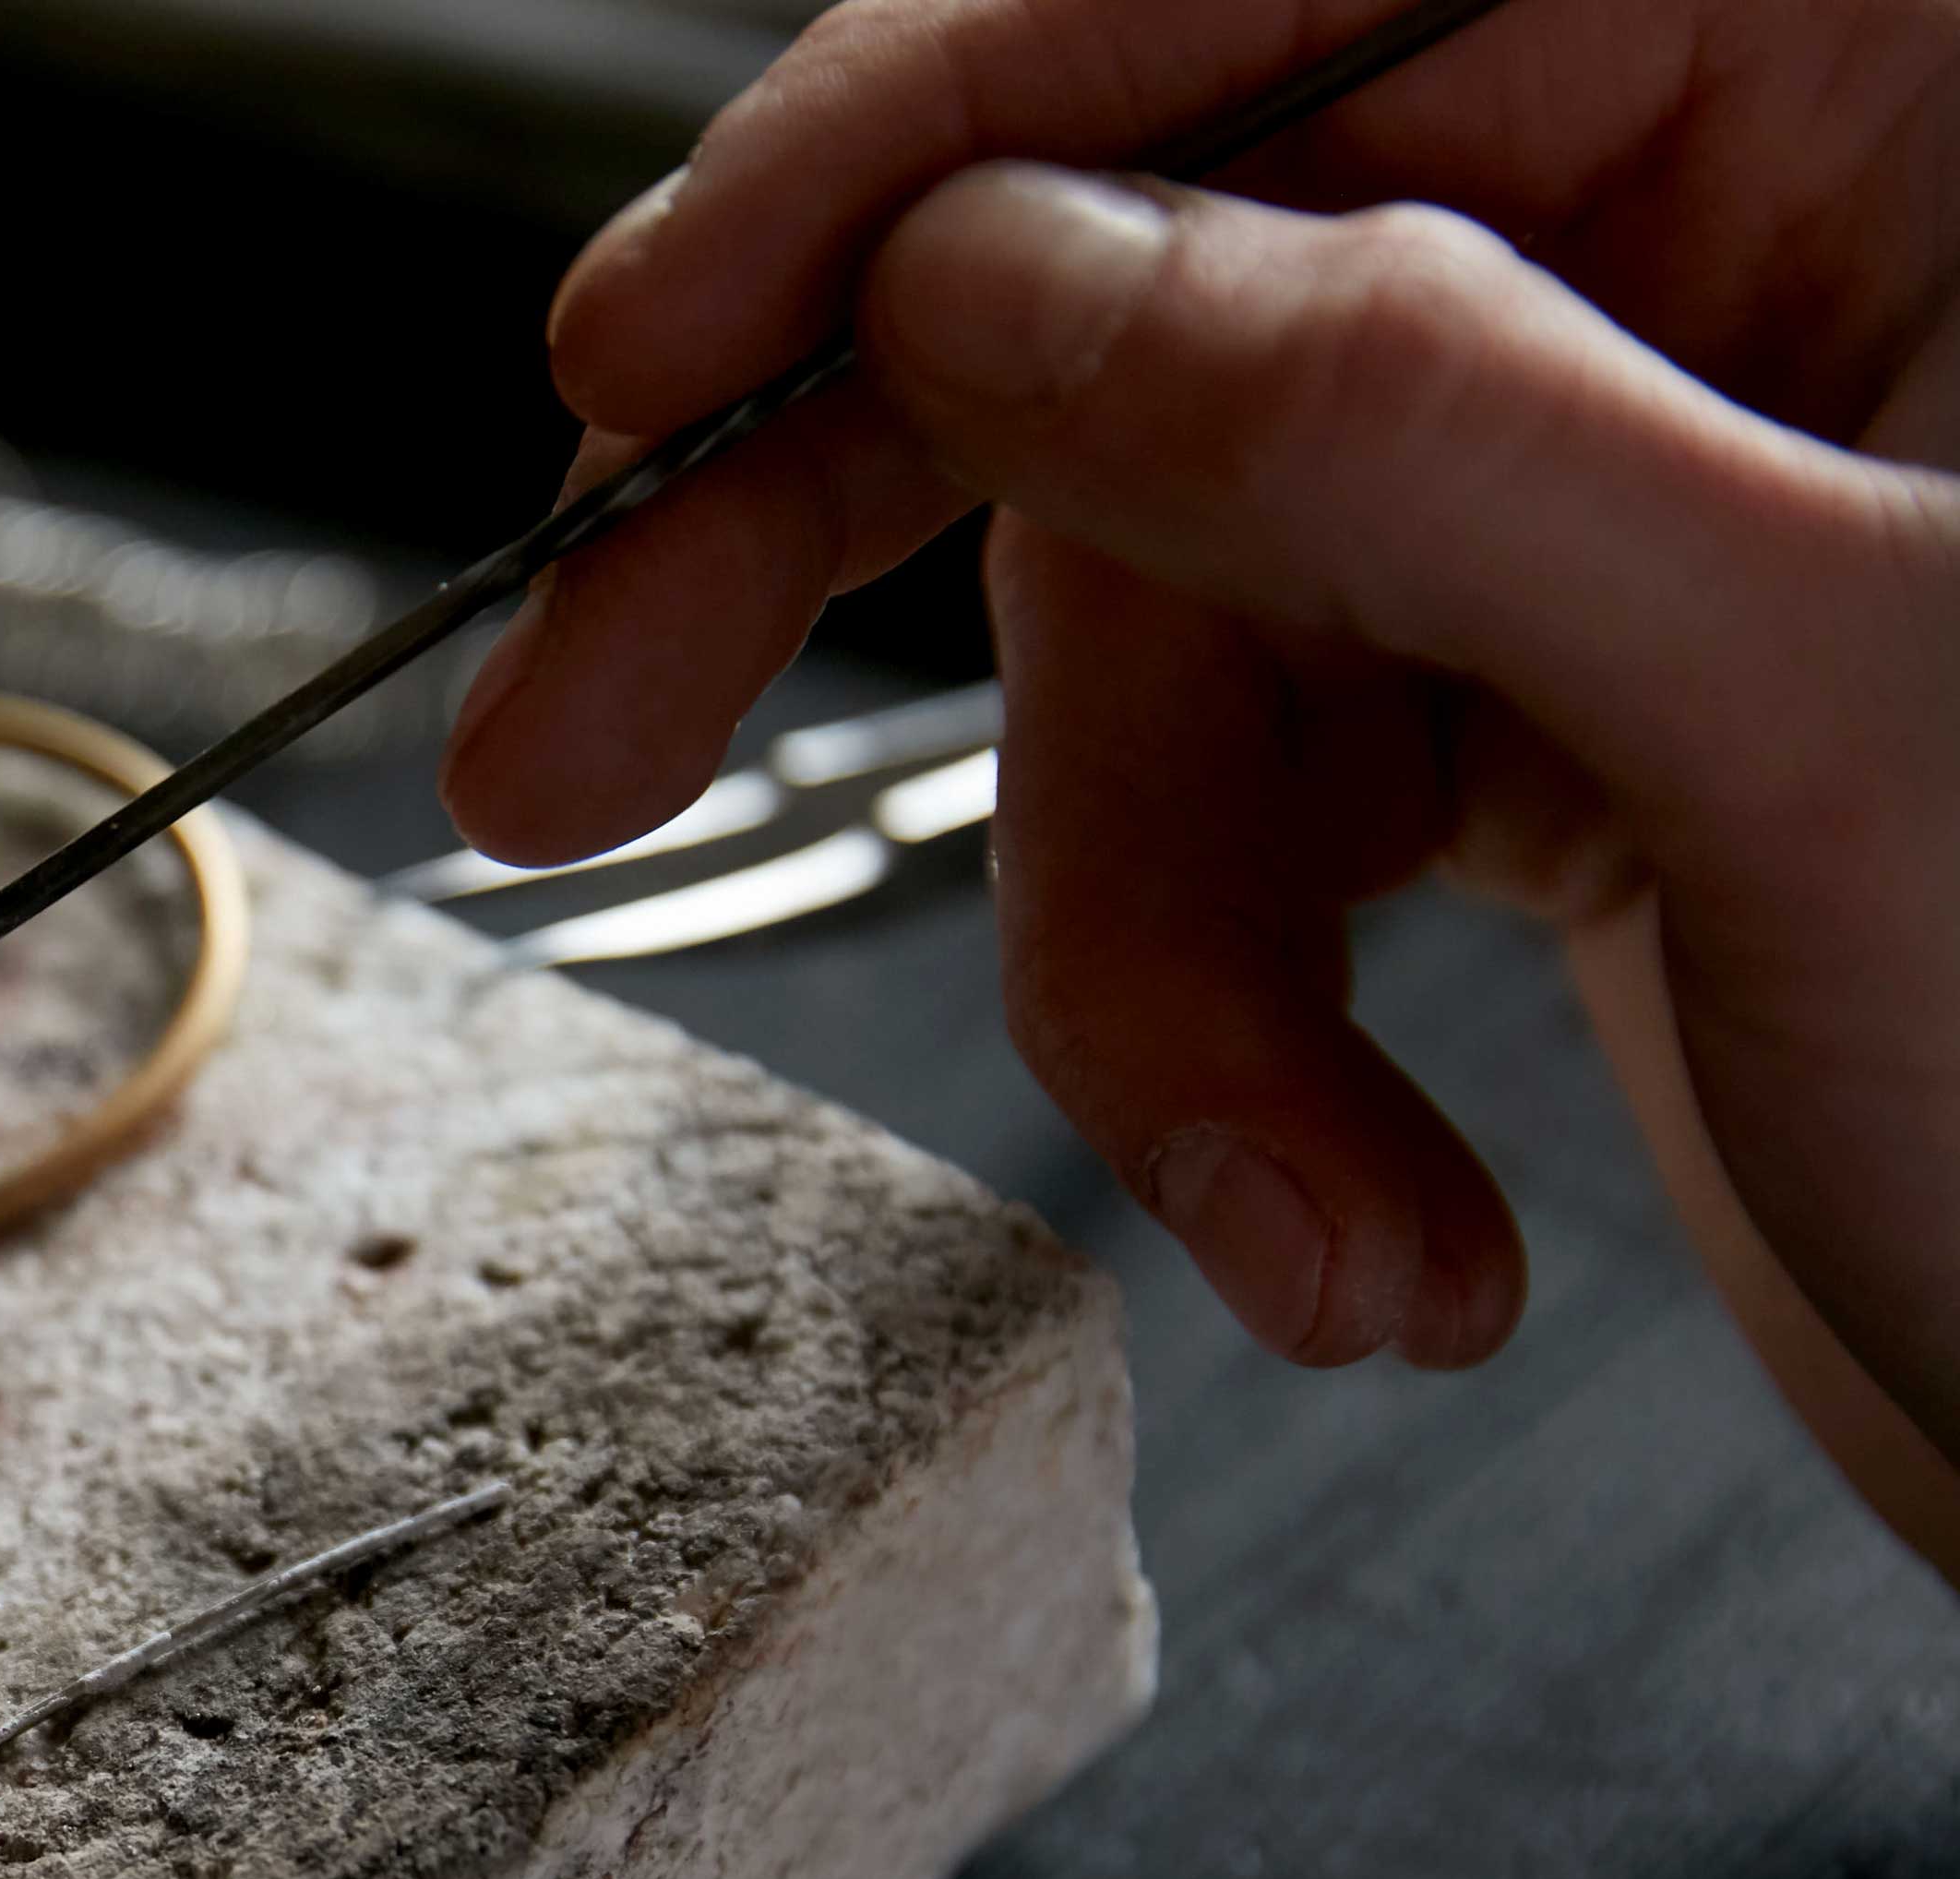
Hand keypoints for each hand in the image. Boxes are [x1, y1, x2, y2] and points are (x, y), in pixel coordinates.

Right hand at [441, 0, 1959, 1572]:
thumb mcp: (1811, 710)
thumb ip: (1392, 427)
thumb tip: (1000, 274)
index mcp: (1884, 71)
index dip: (930, 130)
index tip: (656, 347)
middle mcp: (1744, 232)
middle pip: (1150, 288)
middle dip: (871, 570)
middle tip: (581, 742)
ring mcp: (1623, 485)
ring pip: (1153, 624)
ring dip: (1157, 964)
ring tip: (1312, 1210)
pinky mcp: (1538, 711)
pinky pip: (1236, 811)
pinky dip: (1244, 1047)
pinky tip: (1377, 1230)